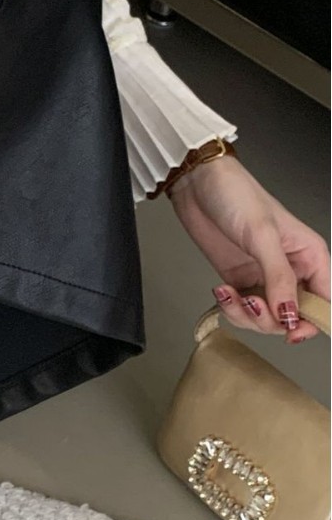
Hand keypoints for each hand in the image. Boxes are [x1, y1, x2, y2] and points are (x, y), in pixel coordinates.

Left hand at [167, 153, 329, 342]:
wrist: (199, 187)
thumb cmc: (237, 197)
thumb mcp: (263, 237)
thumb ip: (279, 278)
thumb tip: (290, 315)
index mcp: (310, 256)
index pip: (325, 301)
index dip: (311, 322)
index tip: (291, 332)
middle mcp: (291, 270)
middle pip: (293, 317)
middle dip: (270, 320)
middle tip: (250, 304)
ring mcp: (264, 277)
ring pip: (266, 318)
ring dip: (246, 315)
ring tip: (230, 295)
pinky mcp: (240, 280)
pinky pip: (242, 309)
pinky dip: (231, 308)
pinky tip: (221, 291)